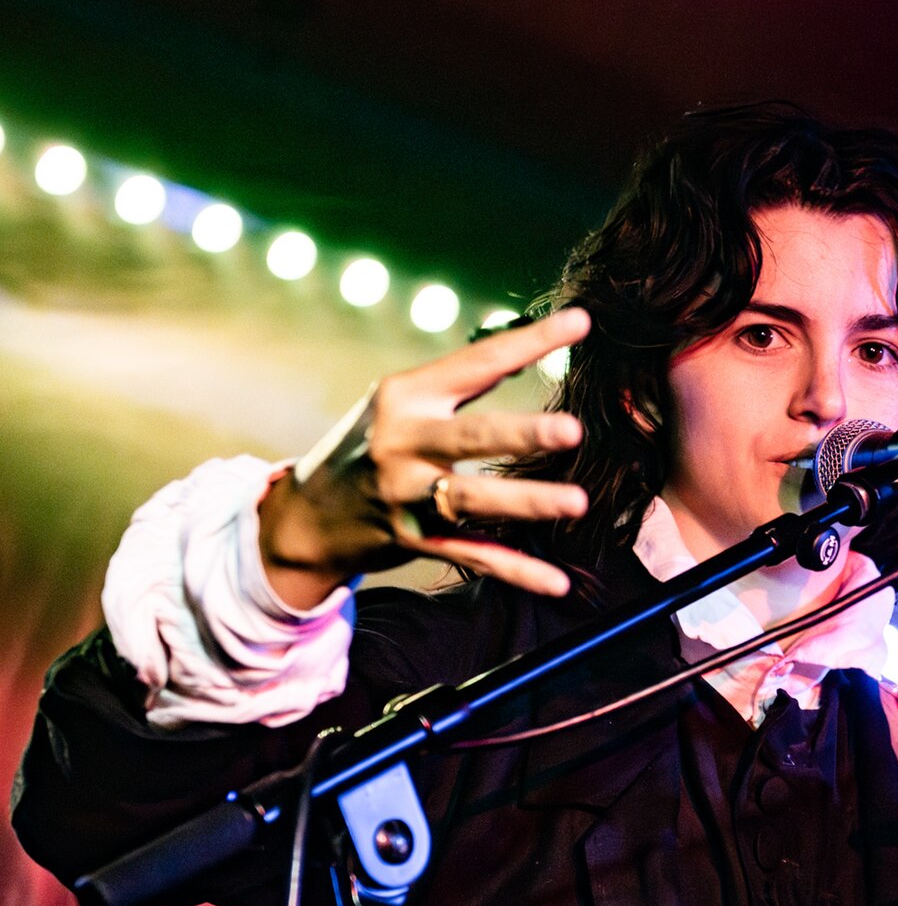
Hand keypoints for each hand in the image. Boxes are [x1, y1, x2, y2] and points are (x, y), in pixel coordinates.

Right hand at [258, 308, 591, 606]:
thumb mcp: (402, 405)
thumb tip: (528, 347)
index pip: (477, 362)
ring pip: (473, 499)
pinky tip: (558, 584)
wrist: (306, 515)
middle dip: (521, 433)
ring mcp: (404, 494)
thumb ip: (460, 385)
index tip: (582, 322)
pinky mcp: (411, 540)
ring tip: (578, 502)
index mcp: (406, 395)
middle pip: (472, 435)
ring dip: (526, 501)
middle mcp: (403, 442)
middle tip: (572, 430)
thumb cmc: (374, 444)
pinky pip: (472, 555)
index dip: (530, 342)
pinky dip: (517, 571)